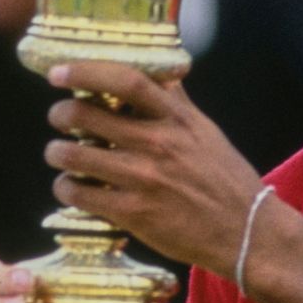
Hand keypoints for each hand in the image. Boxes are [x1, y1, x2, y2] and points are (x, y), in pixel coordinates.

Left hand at [44, 61, 265, 273]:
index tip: (59, 72)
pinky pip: (79, 194)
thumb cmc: (224, 178)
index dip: (86, 71)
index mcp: (176, 118)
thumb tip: (157, 70)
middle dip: (60, 114)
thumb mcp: (204, 130)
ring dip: (57, 153)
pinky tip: (72, 186)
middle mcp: (158, 144)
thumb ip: (175, 101)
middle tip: (60, 118)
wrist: (245, 232)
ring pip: (72, 156)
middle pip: (85, 115)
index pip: (126, 81)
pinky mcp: (133, 214)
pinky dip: (66, 187)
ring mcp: (143, 179)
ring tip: (60, 154)